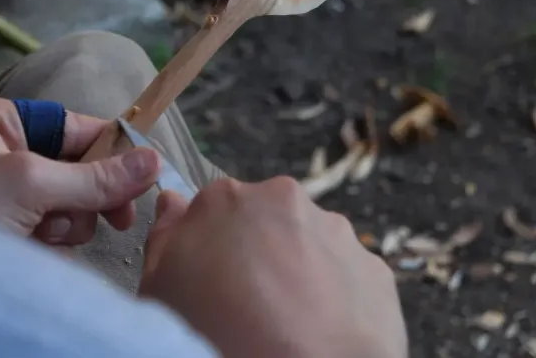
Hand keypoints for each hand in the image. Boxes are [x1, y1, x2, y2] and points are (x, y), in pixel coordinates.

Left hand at [0, 96, 159, 244]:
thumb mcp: (30, 186)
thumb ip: (94, 177)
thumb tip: (154, 162)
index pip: (68, 125)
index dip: (108, 149)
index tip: (145, 175)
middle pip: (70, 166)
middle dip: (79, 198)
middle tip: (115, 221)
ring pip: (62, 203)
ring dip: (63, 225)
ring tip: (41, 237)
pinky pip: (44, 229)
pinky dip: (47, 245)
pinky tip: (33, 253)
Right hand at [139, 177, 407, 357]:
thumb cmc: (218, 336)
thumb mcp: (160, 289)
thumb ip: (164, 235)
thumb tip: (174, 203)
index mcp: (225, 198)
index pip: (212, 210)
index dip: (210, 248)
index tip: (210, 282)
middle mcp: (283, 200)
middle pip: (264, 220)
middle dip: (257, 253)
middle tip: (247, 305)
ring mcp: (335, 232)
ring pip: (308, 246)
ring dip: (296, 273)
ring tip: (285, 324)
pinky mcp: (375, 269)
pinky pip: (346, 277)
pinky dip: (333, 299)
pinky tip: (317, 333)